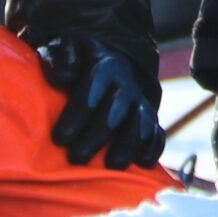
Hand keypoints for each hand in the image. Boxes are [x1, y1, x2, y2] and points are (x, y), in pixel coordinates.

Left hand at [36, 34, 166, 170]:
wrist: (108, 64)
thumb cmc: (77, 63)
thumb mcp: (64, 52)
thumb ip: (61, 59)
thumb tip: (64, 77)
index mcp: (104, 66)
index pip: (93, 88)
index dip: (77, 114)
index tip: (59, 138)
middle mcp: (126, 84)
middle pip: (116, 110)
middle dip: (96, 136)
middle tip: (76, 158)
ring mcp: (140, 103)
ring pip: (142, 123)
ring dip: (128, 145)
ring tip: (112, 164)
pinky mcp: (149, 121)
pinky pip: (157, 135)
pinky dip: (152, 149)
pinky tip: (141, 164)